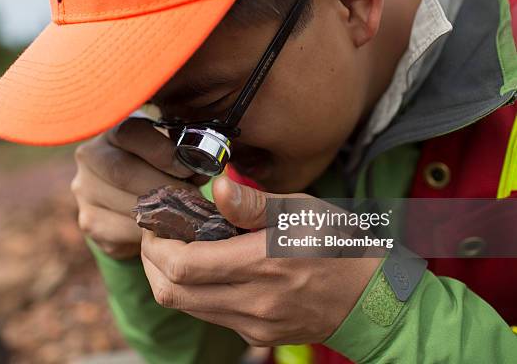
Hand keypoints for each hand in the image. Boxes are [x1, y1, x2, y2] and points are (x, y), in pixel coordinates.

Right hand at [71, 117, 200, 258]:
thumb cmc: (156, 167)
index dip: (161, 151)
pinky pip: (122, 232)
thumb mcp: (167, 149)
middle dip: (165, 187)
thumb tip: (201, 169)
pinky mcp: (90, 222)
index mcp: (112, 131)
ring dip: (162, 214)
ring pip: (125, 205)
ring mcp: (85, 192)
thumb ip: (181, 152)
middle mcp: (90, 157)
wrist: (128, 199)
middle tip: (194, 198)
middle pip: (124, 172)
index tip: (189, 168)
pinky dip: (150, 235)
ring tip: (188, 215)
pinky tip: (168, 231)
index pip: (130, 133)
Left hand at [140, 176, 380, 344]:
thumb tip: (219, 185)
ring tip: (177, 248)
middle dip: (151, 263)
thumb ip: (254, 203)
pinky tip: (206, 268)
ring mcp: (254, 324)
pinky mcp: (257, 335)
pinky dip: (194, 291)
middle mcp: (253, 301)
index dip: (155, 246)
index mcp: (262, 263)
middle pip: (172, 292)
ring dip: (169, 278)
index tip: (154, 224)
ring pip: (186, 306)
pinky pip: (209, 315)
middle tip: (156, 237)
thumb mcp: (301, 210)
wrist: (370, 297)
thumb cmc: (337, 244)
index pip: (182, 265)